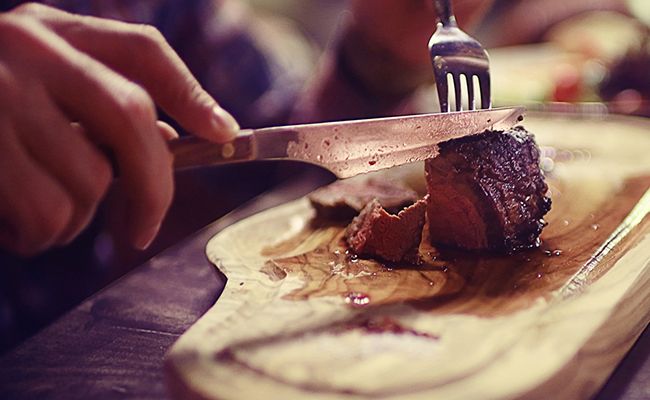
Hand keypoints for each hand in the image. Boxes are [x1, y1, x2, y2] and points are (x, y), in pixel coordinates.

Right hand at [0, 3, 239, 256]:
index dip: (193, 94)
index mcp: (52, 31)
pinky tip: (11, 220)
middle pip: (133, 121)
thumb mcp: (31, 80)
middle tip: (142, 230)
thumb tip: (174, 138)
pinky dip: (39, 235)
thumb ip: (92, 101)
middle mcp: (30, 50)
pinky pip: (47, 214)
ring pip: (89, 182)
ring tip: (35, 212)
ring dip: (75, 220)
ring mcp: (0, 95)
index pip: (142, 53)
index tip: (224, 134)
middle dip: (152, 188)